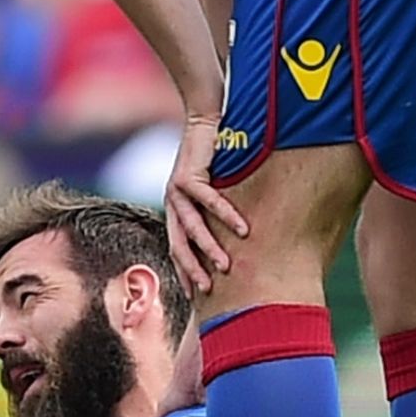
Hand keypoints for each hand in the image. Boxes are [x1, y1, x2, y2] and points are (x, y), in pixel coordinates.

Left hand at [164, 115, 247, 295]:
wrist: (205, 119)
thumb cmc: (216, 156)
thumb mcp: (215, 188)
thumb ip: (219, 211)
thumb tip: (243, 238)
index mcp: (176, 210)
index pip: (176, 249)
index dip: (183, 272)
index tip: (194, 297)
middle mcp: (172, 203)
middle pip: (179, 244)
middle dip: (192, 269)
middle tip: (208, 291)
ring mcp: (176, 189)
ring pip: (193, 227)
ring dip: (211, 248)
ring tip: (227, 266)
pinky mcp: (188, 174)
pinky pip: (209, 200)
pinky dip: (227, 215)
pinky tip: (243, 230)